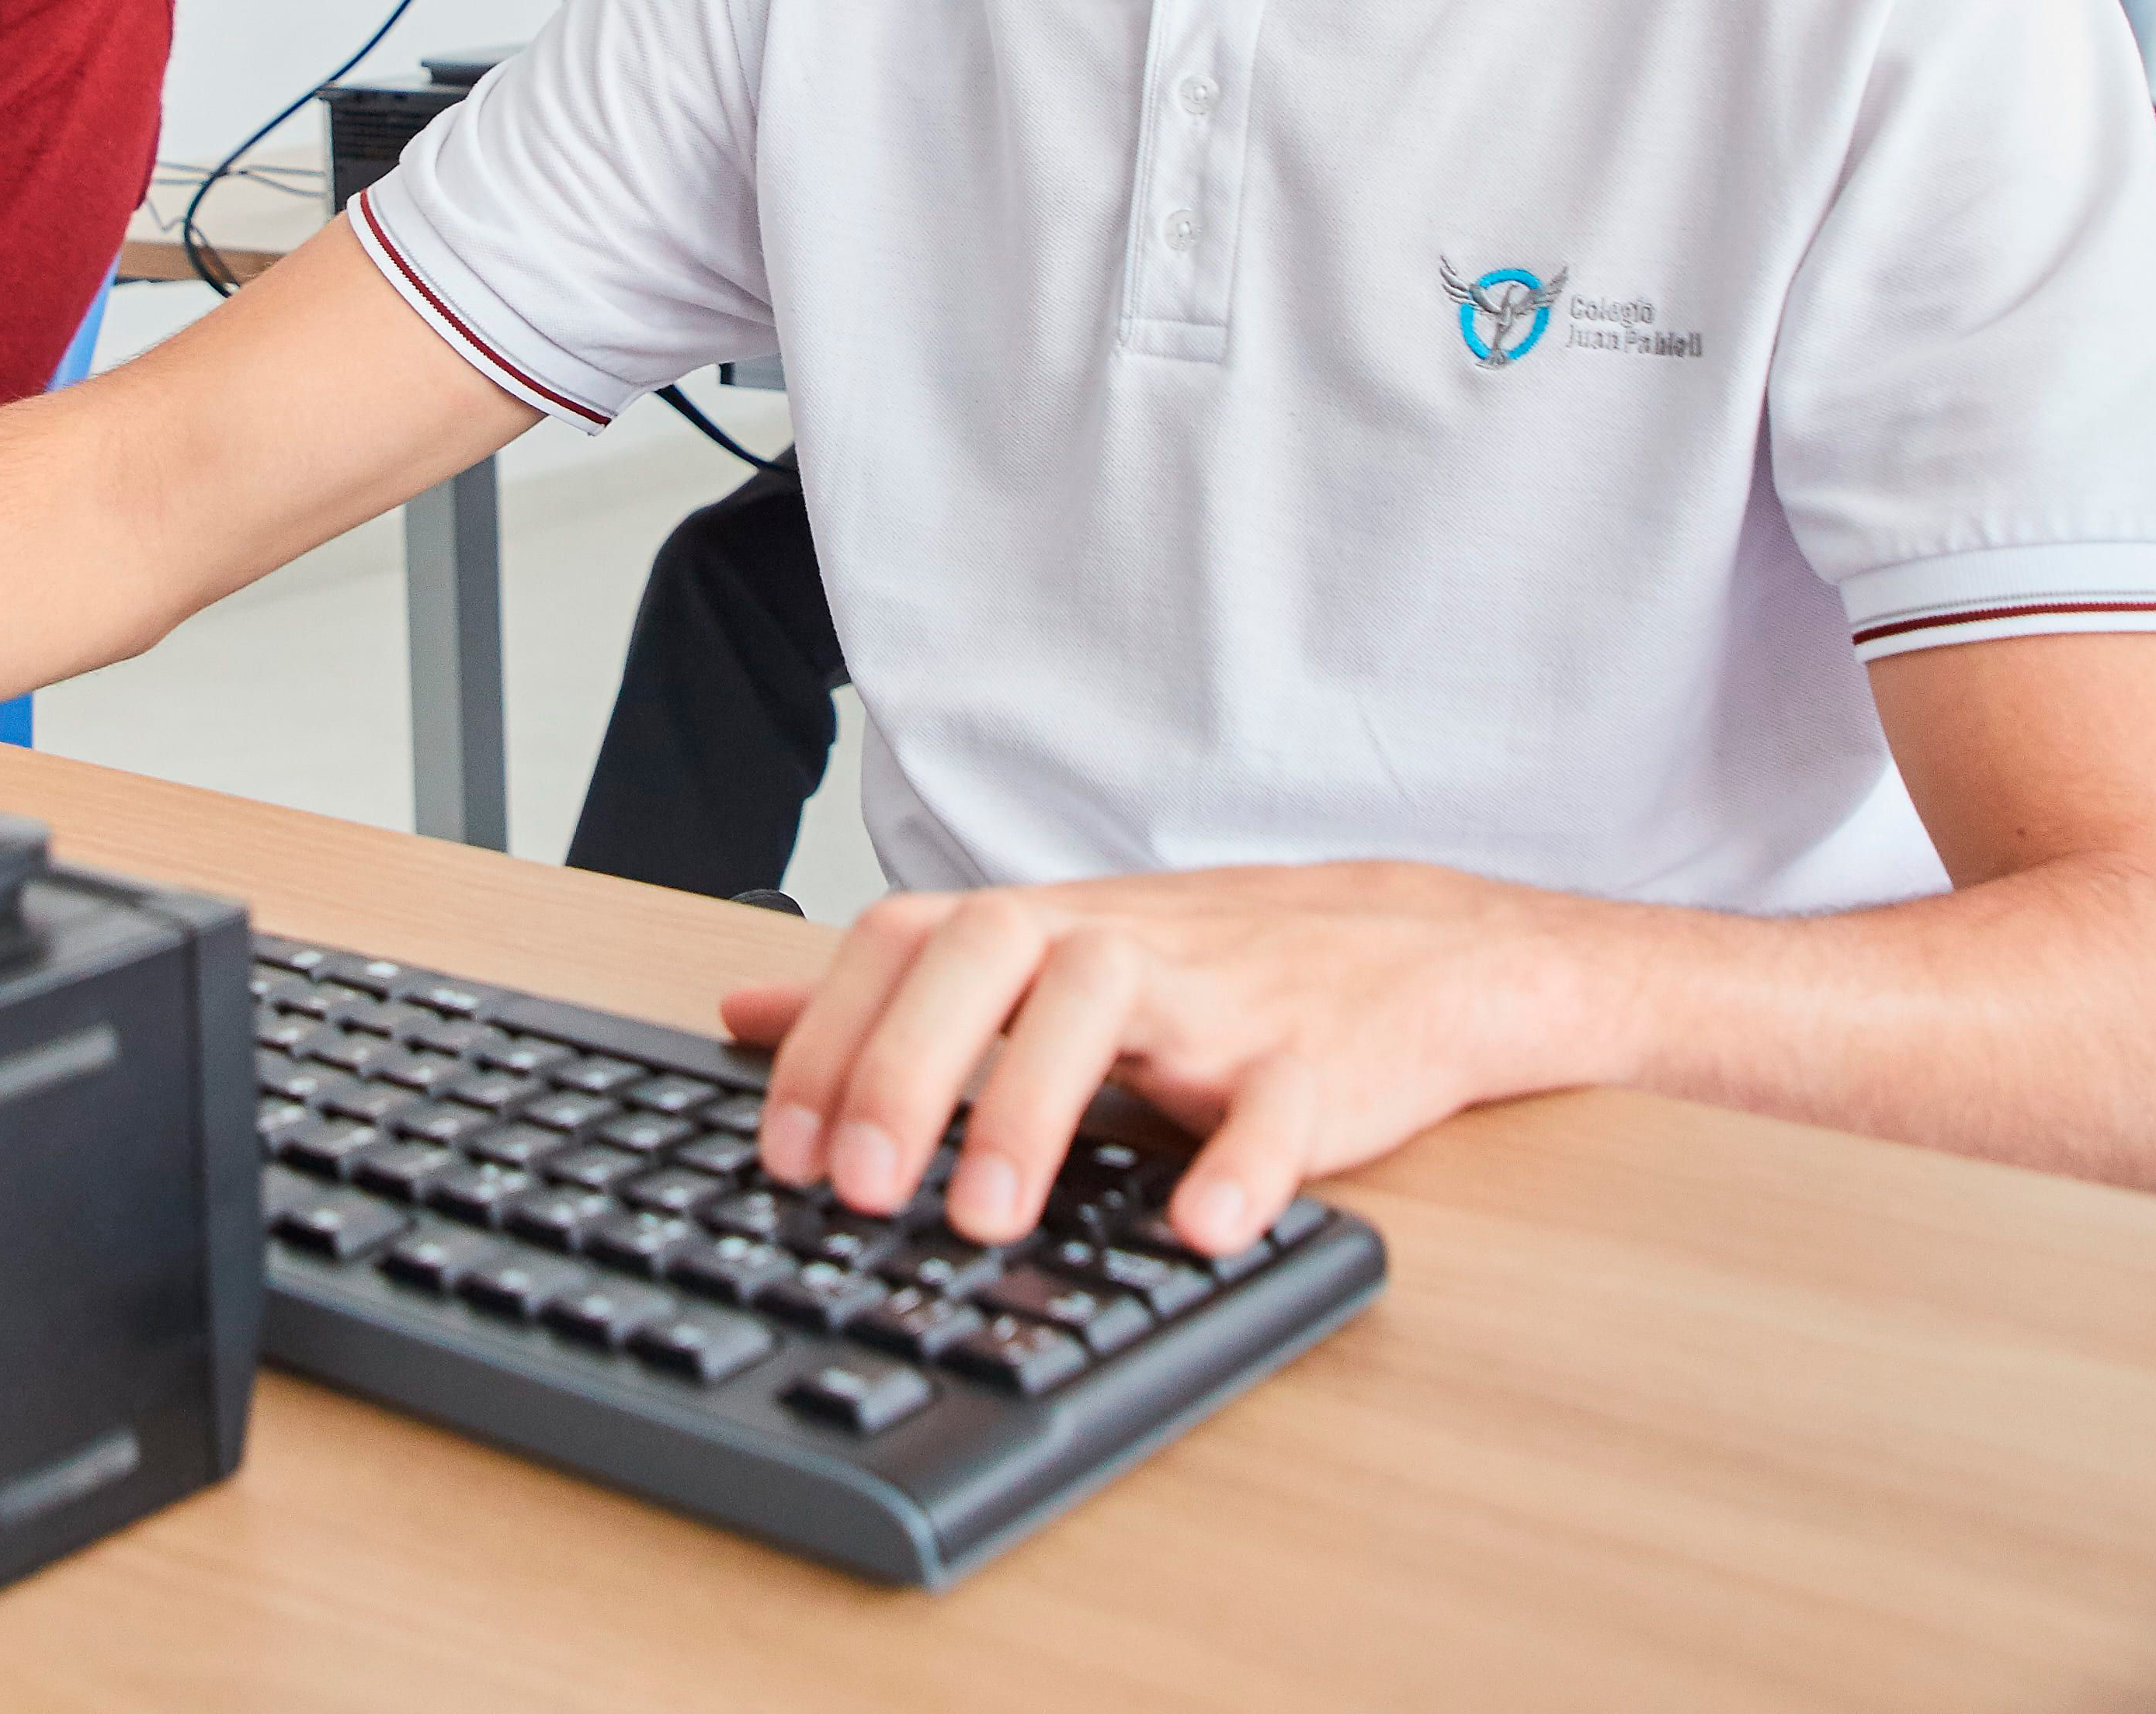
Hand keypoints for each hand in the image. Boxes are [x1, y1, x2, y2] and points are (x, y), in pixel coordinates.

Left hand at [716, 862, 1569, 1259]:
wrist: (1414, 954)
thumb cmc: (1205, 970)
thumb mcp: (1040, 966)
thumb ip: (895, 997)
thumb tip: (741, 1010)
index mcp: (1037, 926)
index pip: (902, 943)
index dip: (826, 1037)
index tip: (778, 1152)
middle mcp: (1111, 942)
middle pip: (987, 952)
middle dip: (906, 1065)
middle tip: (852, 1187)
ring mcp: (1213, 994)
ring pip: (1109, 1003)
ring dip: (1032, 1107)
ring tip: (983, 1217)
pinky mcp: (1315, 1060)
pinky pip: (1279, 1103)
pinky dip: (1239, 1163)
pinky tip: (1196, 1228)